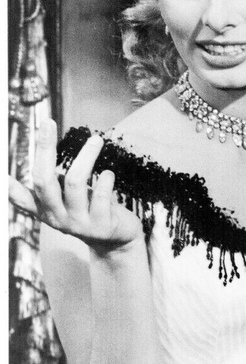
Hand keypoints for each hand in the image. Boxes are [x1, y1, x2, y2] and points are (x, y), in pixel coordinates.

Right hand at [10, 119, 142, 251]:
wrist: (116, 240)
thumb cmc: (87, 211)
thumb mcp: (61, 203)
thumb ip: (41, 189)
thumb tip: (12, 174)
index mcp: (44, 210)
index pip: (20, 194)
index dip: (9, 184)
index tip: (2, 170)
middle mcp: (57, 217)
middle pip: (43, 180)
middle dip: (44, 148)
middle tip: (48, 122)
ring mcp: (78, 223)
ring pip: (74, 183)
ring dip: (86, 156)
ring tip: (96, 140)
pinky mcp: (101, 225)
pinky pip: (100, 195)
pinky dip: (106, 179)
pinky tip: (109, 174)